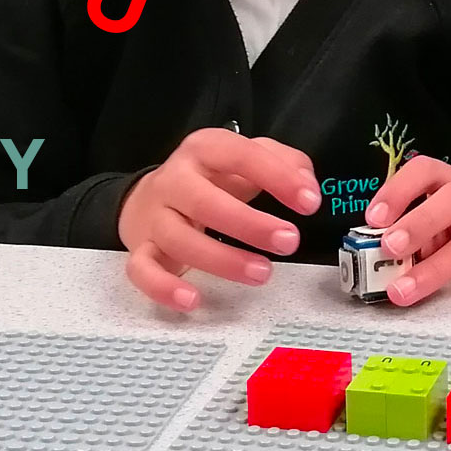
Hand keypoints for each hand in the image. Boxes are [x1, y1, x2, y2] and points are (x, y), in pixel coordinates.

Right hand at [118, 128, 321, 311]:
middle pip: (204, 201)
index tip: (309, 202)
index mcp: (203, 150)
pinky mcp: (141, 250)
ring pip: (179, 239)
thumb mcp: (244, 159)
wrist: (146, 197)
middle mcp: (174, 181)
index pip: (239, 155)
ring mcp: (155, 217)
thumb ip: (284, 163)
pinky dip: (163, 287)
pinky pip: (143, 270)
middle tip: (288, 240)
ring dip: (222, 260)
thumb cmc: (208, 180)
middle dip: (249, 224)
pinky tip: (192, 300)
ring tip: (261, 273)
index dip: (277, 177)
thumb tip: (306, 189)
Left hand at [365, 155, 450, 305]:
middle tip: (390, 248)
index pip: (425, 170)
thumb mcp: (424, 237)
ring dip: (435, 267)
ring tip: (406, 290)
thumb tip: (370, 260)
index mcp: (448, 184)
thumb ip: (401, 242)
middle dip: (420, 223)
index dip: (398, 190)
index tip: (374, 219)